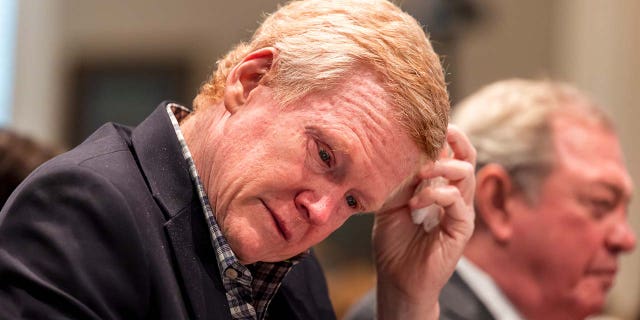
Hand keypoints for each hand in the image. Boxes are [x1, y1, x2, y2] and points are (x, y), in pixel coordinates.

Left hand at [373, 125, 475, 319]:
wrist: (397, 279)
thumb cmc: (394, 242)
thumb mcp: (391, 202)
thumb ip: (399, 179)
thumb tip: (397, 150)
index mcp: (440, 187)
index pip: (452, 153)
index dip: (445, 135)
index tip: (426, 122)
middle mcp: (455, 196)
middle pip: (467, 157)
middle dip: (454, 139)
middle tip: (435, 133)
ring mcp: (461, 212)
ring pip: (465, 174)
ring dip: (441, 168)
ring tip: (419, 174)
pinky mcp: (461, 230)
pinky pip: (457, 203)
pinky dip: (436, 196)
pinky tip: (415, 203)